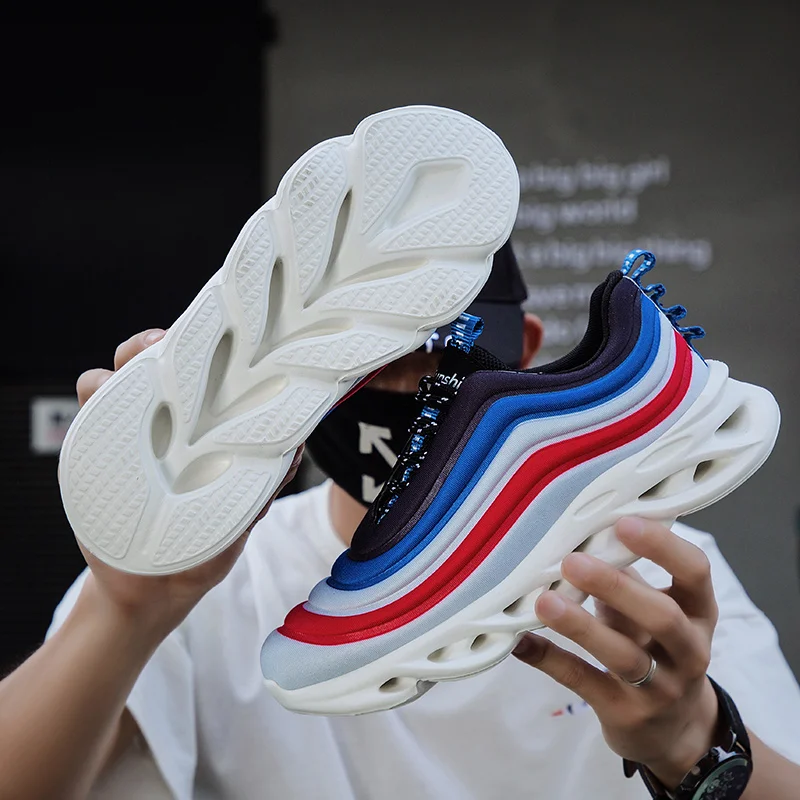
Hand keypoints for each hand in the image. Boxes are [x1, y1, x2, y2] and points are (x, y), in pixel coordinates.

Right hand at [74, 329, 302, 638]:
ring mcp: (128, 436)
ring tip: (138, 372)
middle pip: (154, 364)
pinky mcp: (95, 453)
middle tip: (165, 345)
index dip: (206, 352)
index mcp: (202, 431)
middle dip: (157, 343)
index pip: (202, 378)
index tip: (216, 339)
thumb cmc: (201, 549)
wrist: (148, 594)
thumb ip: (264, 482)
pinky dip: (95, 395)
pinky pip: (88, 409)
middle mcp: (165, 425)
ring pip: (117, 377)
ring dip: (125, 363)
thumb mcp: (239, 514)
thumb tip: (296, 448)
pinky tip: (111, 404)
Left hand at [513, 517, 719, 788]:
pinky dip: (552, 660)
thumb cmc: (656, 649)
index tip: (624, 522)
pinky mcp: (626, 715)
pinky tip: (521, 642)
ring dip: (582, 626)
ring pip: (625, 656)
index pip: (696, 572)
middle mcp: (688, 651)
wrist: (676, 732)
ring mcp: (661, 689)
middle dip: (616, 587)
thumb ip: (628, 575)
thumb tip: (581, 530)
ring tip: (545, 600)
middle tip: (573, 561)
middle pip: (662, 617)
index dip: (663, 546)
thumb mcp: (654, 610)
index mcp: (698, 613)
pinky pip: (586, 683)